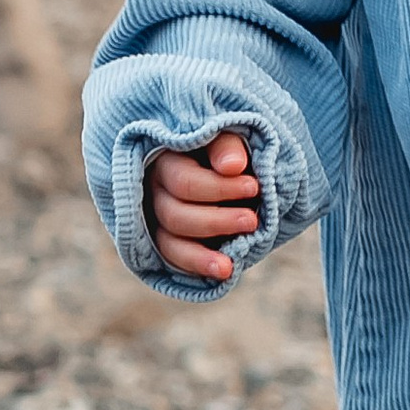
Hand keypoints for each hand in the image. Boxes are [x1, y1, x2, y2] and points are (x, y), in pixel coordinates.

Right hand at [146, 130, 262, 280]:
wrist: (232, 170)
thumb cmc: (227, 149)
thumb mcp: (229, 137)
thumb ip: (227, 147)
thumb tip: (233, 166)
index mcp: (166, 162)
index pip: (183, 182)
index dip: (219, 188)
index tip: (254, 187)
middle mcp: (155, 193)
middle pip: (174, 215)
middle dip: (216, 221)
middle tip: (252, 220)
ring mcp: (158, 220)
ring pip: (170, 242)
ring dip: (202, 255)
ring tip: (230, 265)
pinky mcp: (169, 241)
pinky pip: (175, 260)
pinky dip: (196, 268)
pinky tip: (222, 272)